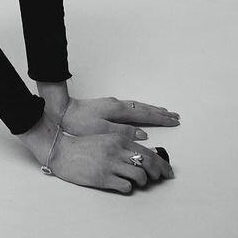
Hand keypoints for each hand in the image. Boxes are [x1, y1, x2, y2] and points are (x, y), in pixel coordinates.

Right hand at [21, 117, 174, 192]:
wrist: (62, 151)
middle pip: (148, 163)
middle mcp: (116, 150)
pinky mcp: (103, 178)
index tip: (168, 172)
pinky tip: (123, 185)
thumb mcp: (106, 140)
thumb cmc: (84, 147)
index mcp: (118, 139)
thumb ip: (125, 146)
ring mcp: (110, 164)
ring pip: (140, 176)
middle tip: (160, 179)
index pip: (148, 152)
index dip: (162, 164)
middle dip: (158, 174)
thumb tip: (147, 156)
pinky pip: (126, 186)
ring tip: (137, 182)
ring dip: (143, 182)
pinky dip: (129, 188)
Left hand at [59, 96, 180, 139]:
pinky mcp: (108, 105)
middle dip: (160, 113)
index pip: (145, 115)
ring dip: (152, 109)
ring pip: (138, 106)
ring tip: (163, 112)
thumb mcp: (102, 130)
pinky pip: (132, 106)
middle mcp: (118, 105)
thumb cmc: (80, 123)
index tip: (174, 121)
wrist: (62, 110)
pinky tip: (141, 111)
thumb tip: (143, 134)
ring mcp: (113, 104)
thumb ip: (124, 132)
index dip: (161, 119)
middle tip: (175, 116)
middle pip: (144, 108)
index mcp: (118, 111)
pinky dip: (142, 109)